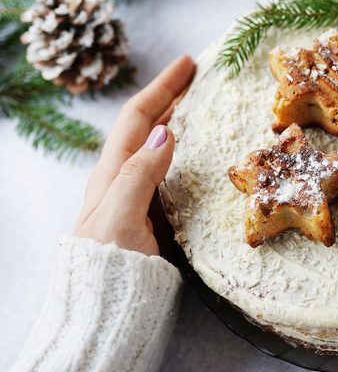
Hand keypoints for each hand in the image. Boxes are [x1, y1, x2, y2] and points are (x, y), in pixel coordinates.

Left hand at [75, 55, 194, 255]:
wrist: (105, 308)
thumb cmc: (109, 265)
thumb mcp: (119, 217)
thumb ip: (139, 175)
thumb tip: (166, 132)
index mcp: (112, 173)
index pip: (138, 118)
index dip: (162, 88)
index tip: (187, 63)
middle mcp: (122, 178)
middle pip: (147, 125)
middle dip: (170, 96)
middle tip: (197, 76)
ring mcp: (135, 195)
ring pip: (158, 145)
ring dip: (177, 119)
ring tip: (199, 104)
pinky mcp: (149, 213)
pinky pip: (168, 168)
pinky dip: (184, 149)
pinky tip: (198, 152)